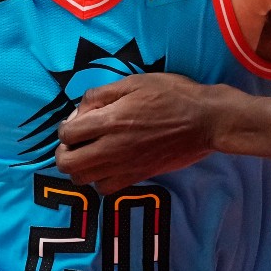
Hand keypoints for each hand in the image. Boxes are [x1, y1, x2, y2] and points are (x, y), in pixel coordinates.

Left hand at [55, 73, 239, 194]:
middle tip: (76, 141)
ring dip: (80, 167)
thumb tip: (80, 109)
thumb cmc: (172, 95)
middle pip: (68, 164)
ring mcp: (125, 166)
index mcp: (110, 121)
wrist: (206, 121)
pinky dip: (100, 180)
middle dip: (64, 152)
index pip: (67, 134)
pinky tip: (108, 165)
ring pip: (84, 180)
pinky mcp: (138, 177)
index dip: (65, 126)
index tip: (78, 120)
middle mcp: (112, 148)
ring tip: (90, 153)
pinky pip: (106, 189)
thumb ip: (101, 94)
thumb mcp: (134, 82)